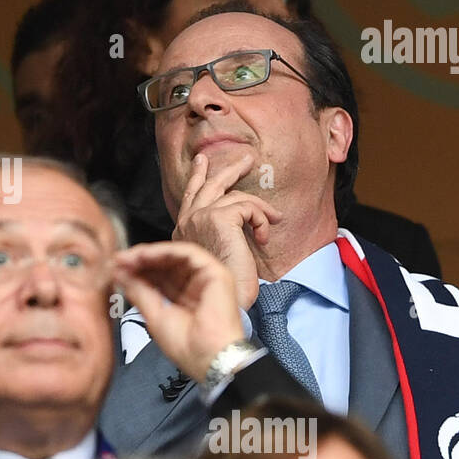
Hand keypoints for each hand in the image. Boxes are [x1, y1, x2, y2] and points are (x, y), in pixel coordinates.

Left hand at [114, 242, 244, 384]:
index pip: (157, 278)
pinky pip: (187, 253)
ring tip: (128, 258)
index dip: (136, 271)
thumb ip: (138, 292)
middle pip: (164, 265)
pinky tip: (145, 255)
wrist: (210, 359)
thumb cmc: (189, 347)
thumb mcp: (154, 316)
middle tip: (118, 260)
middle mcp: (195, 286)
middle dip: (139, 261)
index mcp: (183, 300)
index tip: (116, 268)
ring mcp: (206, 278)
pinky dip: (165, 251)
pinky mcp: (216, 272)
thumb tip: (121, 274)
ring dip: (149, 254)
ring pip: (175, 256)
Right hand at [172, 152, 279, 308]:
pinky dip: (261, 221)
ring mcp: (199, 218)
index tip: (202, 162)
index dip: (197, 177)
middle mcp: (187, 222)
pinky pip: (247, 207)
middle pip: (208, 185)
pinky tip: (263, 238)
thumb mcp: (218, 253)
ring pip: (232, 193)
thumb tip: (237, 216)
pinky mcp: (217, 218)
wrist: (225, 299)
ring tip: (275, 216)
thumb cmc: (224, 284)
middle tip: (246, 160)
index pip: (189, 197)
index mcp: (183, 231)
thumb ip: (219, 232)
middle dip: (228, 170)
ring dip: (260, 207)